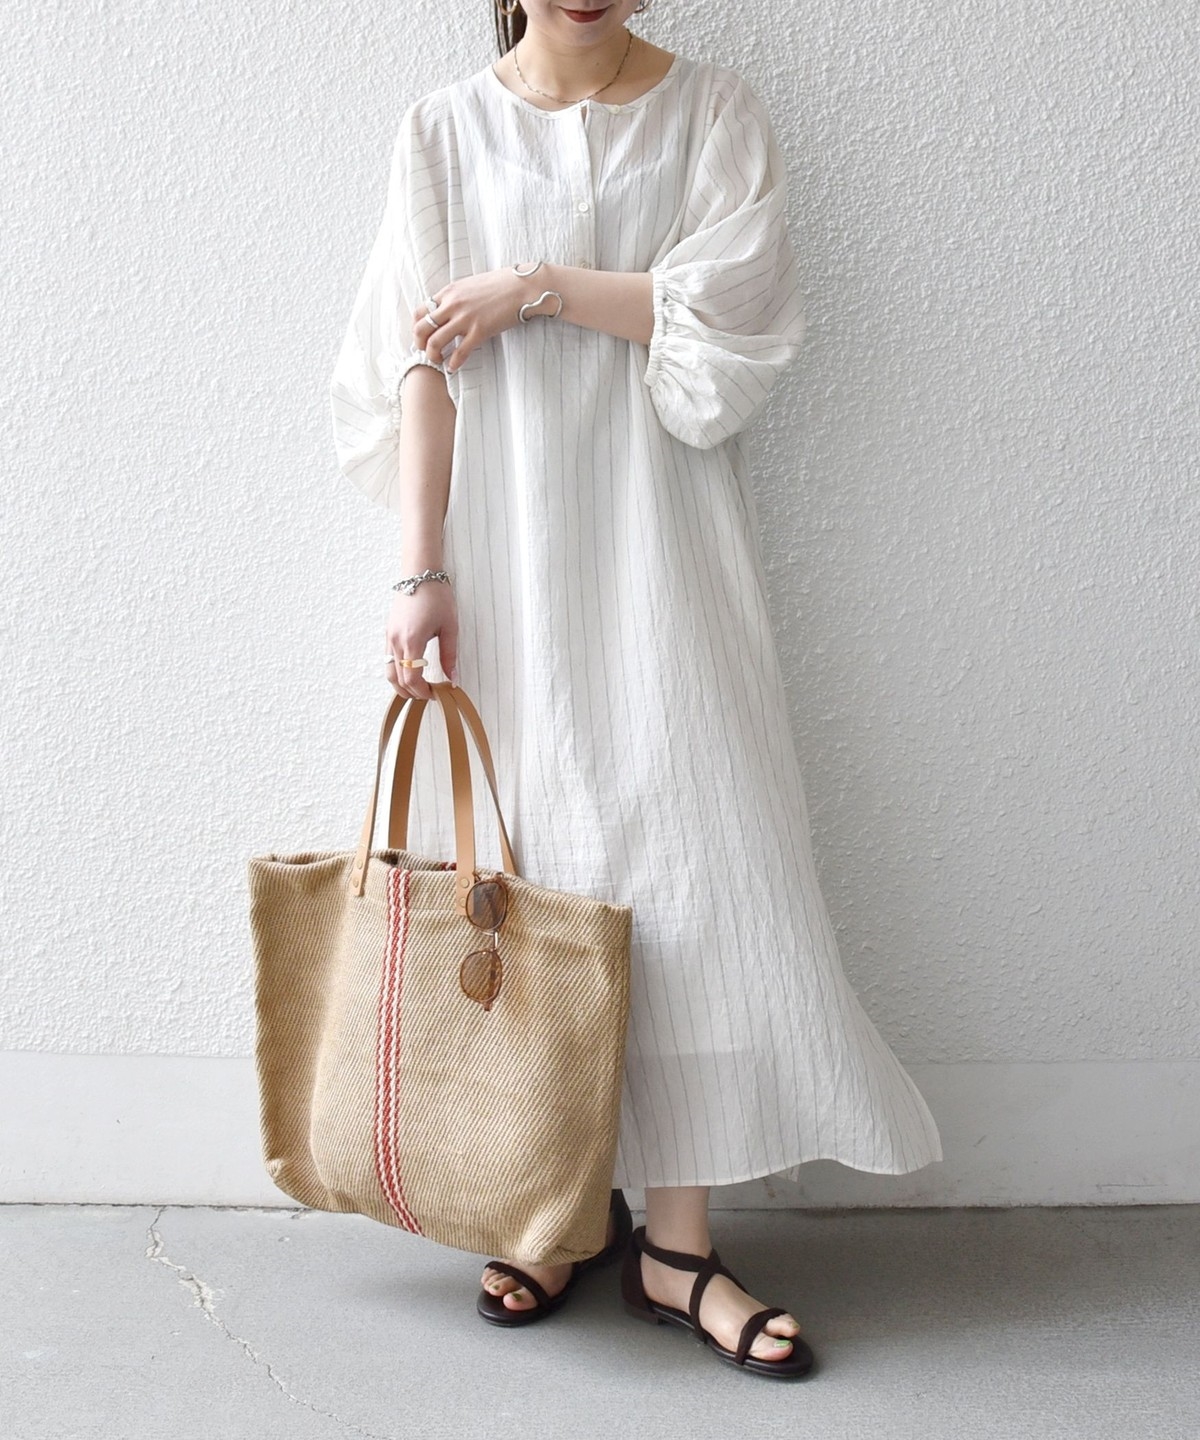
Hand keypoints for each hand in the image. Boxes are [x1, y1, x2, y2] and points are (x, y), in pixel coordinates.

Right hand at [385, 582, 458, 700]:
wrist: (420, 574)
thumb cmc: (437, 596)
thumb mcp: (450, 627)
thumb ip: (450, 655)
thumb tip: (453, 678)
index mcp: (412, 640)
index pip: (411, 678)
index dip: (422, 691)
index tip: (434, 694)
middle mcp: (396, 641)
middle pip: (397, 679)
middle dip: (412, 692)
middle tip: (429, 694)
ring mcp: (389, 637)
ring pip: (389, 671)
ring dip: (401, 684)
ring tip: (418, 687)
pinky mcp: (388, 632)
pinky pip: (387, 659)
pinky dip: (396, 671)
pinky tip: (410, 671)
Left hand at [412, 265, 555, 370]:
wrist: (523, 287)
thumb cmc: (501, 284)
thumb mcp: (471, 285)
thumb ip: (456, 297)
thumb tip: (448, 310)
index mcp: (449, 292)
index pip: (420, 311)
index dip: (416, 327)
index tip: (421, 337)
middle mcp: (452, 304)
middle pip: (422, 328)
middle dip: (419, 344)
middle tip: (425, 352)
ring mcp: (465, 318)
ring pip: (435, 342)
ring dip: (433, 355)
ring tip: (438, 361)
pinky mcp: (480, 331)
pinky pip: (460, 352)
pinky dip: (453, 363)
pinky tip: (453, 368)